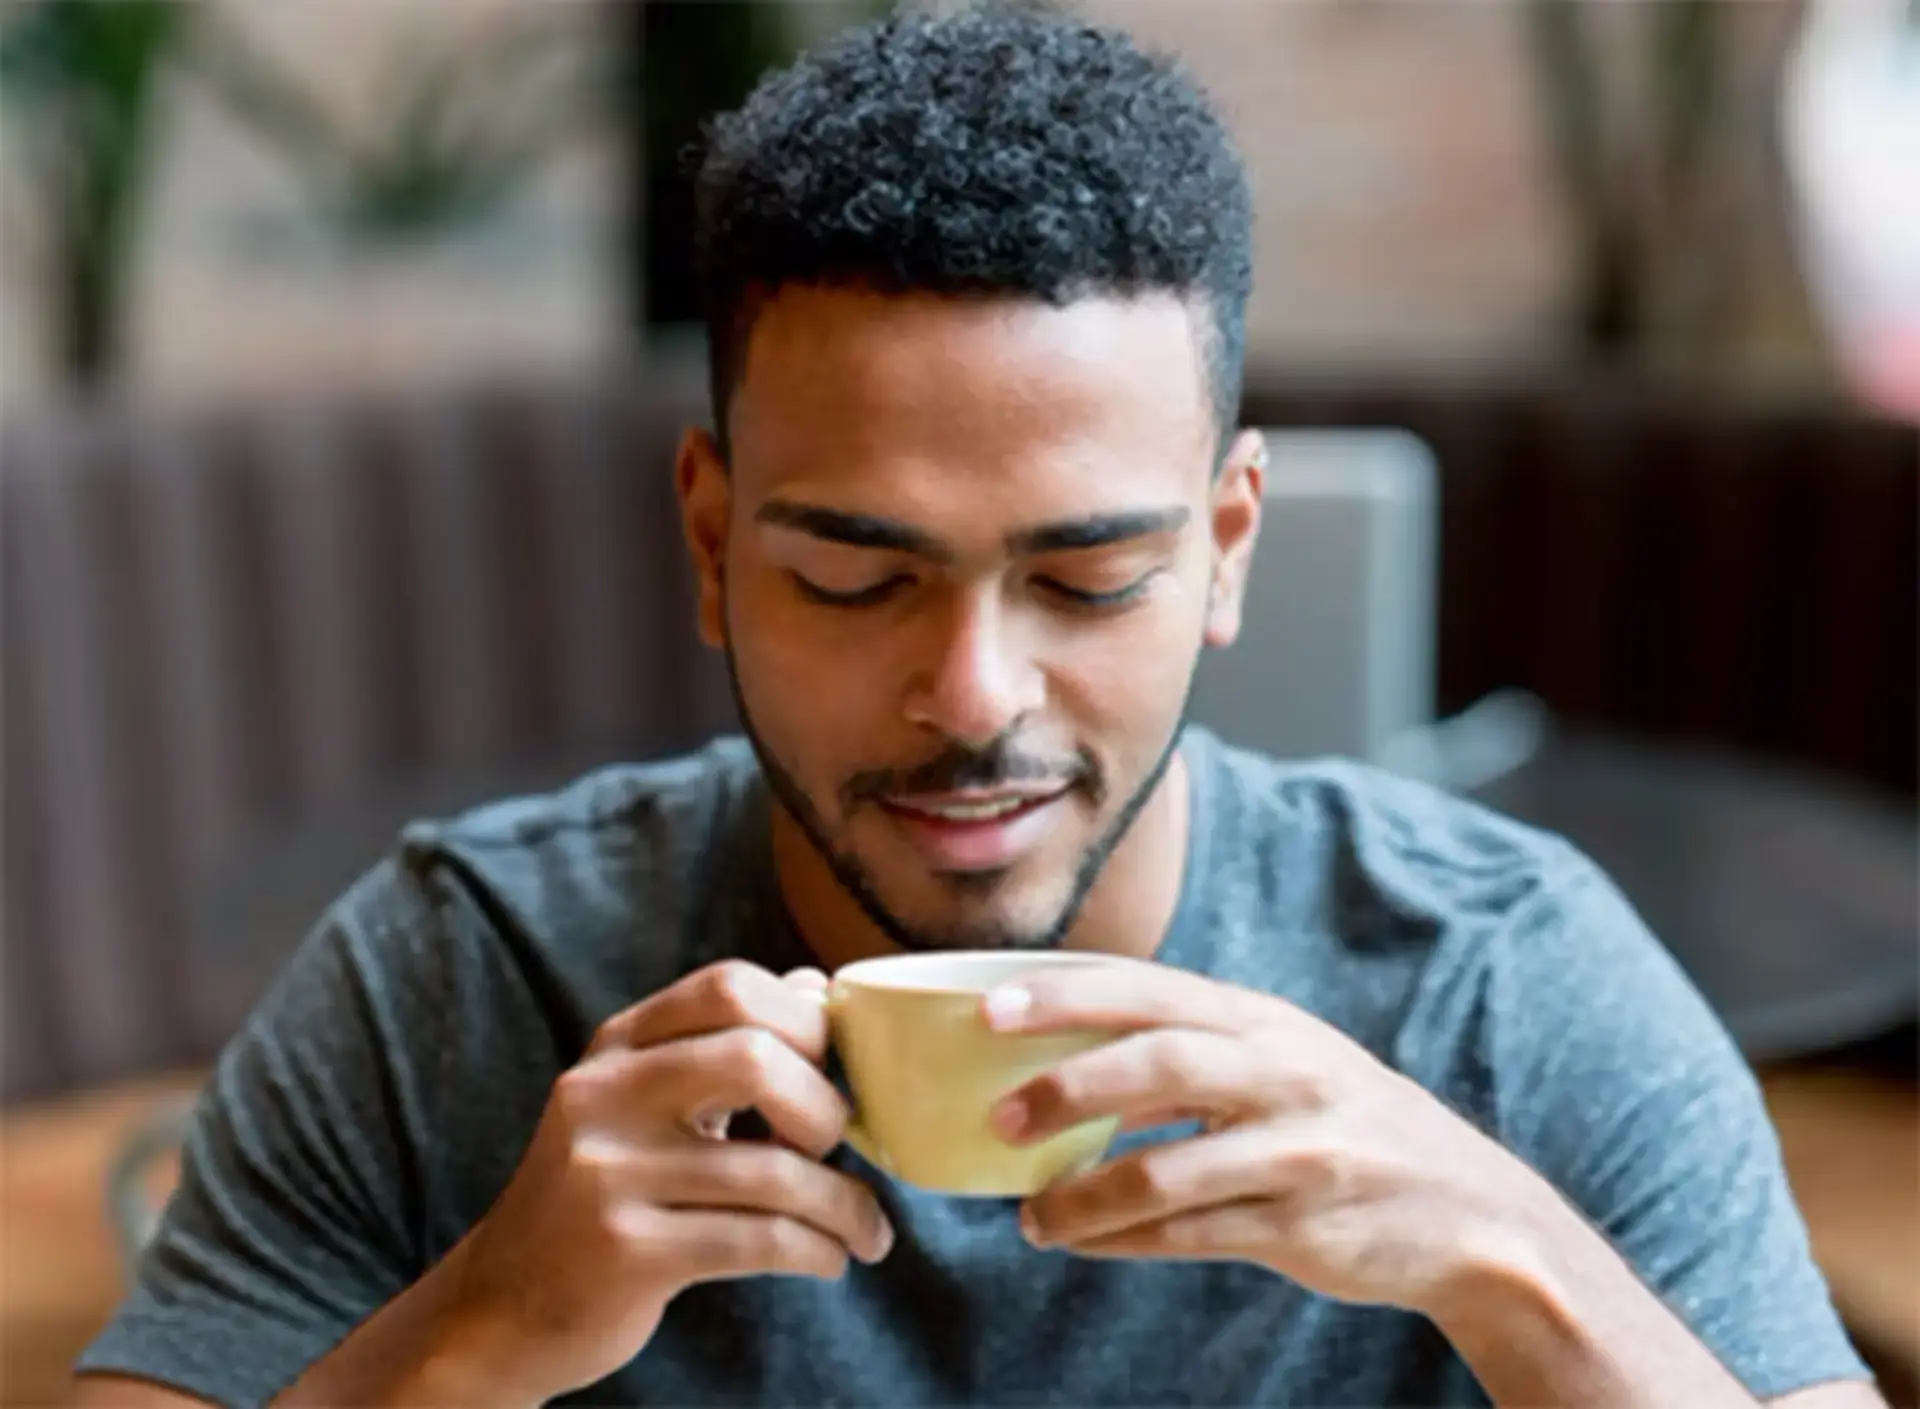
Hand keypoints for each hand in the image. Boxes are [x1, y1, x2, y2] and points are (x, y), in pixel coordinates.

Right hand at [427, 961, 895, 1400]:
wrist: (498, 1308)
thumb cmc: (602, 1194)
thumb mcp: (643, 1103)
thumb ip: (723, 1043)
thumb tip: (816, 987)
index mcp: (616, 1046)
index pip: (729, 985)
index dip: (805, 1021)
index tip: (833, 1071)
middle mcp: (604, 1096)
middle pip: (754, 1057)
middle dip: (824, 1105)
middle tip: (839, 1146)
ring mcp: (607, 1174)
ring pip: (772, 1171)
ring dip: (843, 1204)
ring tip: (865, 1230)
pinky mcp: (625, 1251)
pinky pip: (758, 1240)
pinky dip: (817, 1250)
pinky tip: (831, 1259)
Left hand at [985, 958, 1553, 1312]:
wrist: (1472, 1211)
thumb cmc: (1345, 1123)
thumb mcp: (1285, 1060)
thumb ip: (1197, 1047)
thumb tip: (1065, 1052)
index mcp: (1264, 1022)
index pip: (1150, 990)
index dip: (1066, 994)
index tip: (990, 1005)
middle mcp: (1282, 1073)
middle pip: (1161, 1059)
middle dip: (1069, 1082)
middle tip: (998, 1114)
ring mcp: (1298, 1150)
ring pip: (1167, 1168)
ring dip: (1084, 1195)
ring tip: (1031, 1217)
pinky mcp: (1304, 1225)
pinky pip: (1192, 1234)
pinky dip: (1125, 1241)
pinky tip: (1081, 1243)